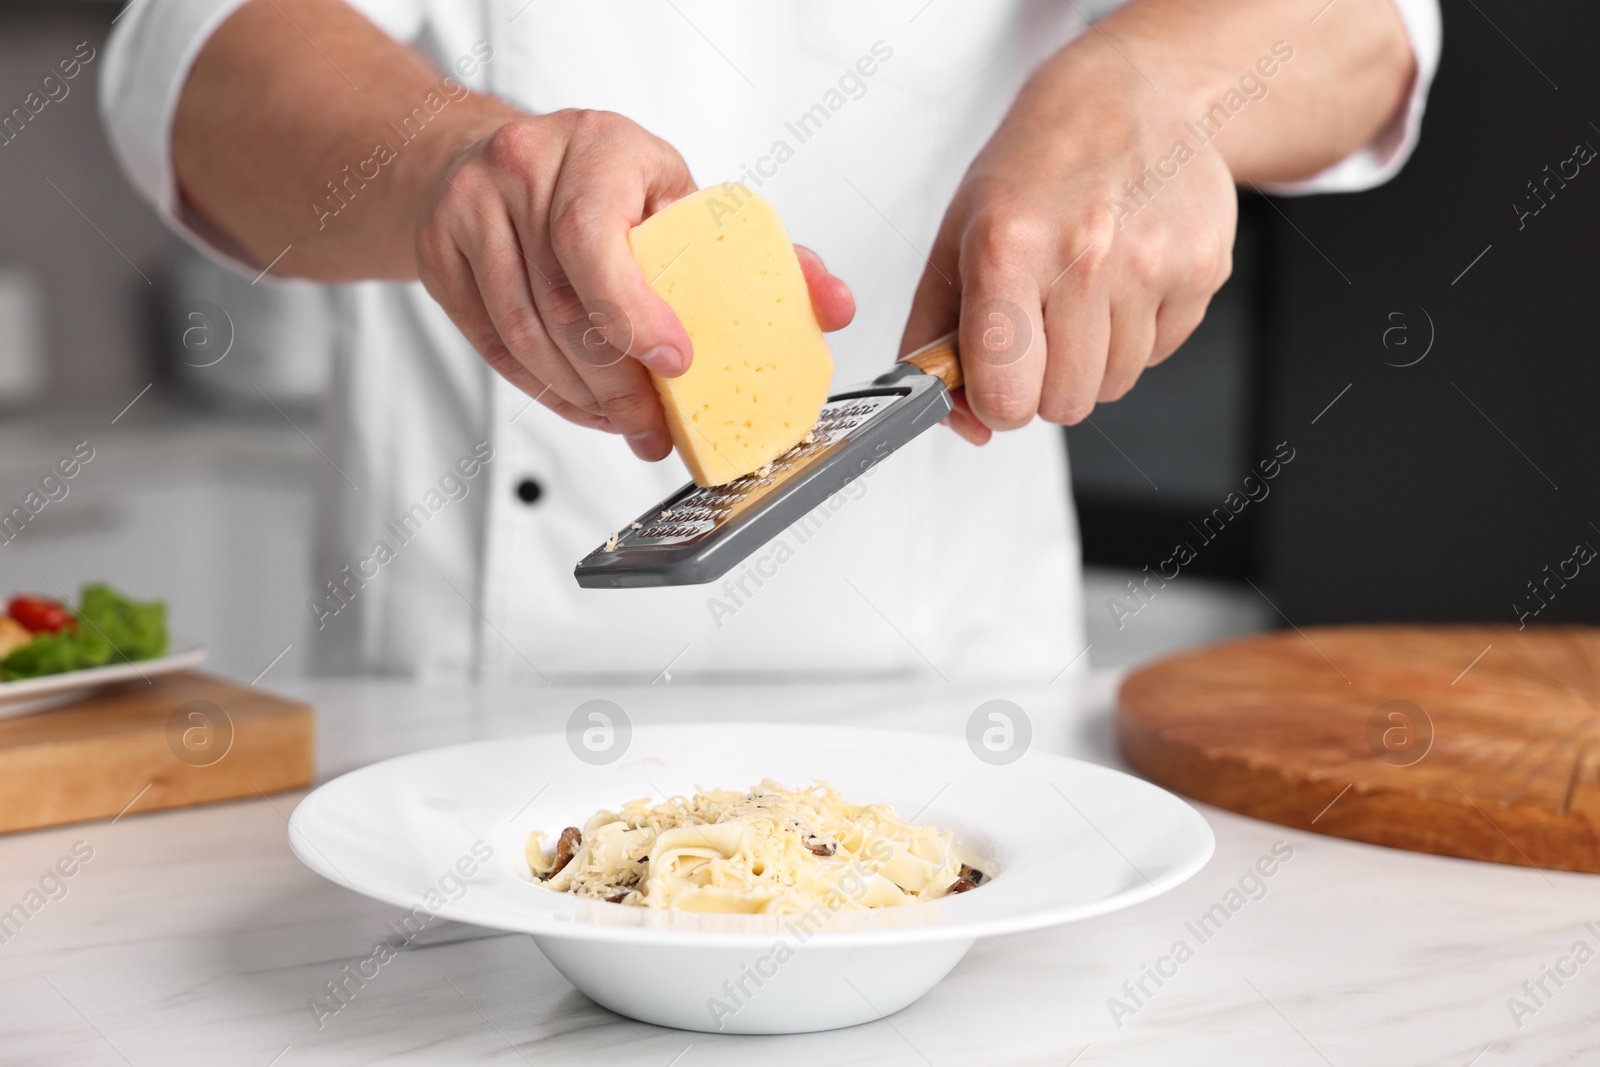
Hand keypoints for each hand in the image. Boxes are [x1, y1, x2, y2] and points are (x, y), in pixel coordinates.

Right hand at [414, 109, 854, 459]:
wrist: (490, 153)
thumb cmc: (604, 178)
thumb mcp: (684, 196)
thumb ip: (765, 253)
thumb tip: (835, 306)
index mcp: (598, 148)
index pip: (595, 241)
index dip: (633, 314)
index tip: (677, 362)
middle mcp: (524, 171)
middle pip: (562, 307)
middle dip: (617, 386)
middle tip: (655, 430)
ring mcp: (471, 213)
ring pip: (525, 338)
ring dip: (583, 399)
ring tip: (626, 427)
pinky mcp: (439, 256)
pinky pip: (495, 348)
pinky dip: (546, 391)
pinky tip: (584, 407)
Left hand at [900, 49, 1236, 443]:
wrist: (1128, 97)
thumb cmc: (1035, 170)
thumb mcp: (955, 241)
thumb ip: (935, 342)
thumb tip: (962, 422)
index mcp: (1008, 247)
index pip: (1006, 396)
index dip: (996, 401)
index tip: (996, 376)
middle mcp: (1085, 254)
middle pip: (1064, 405)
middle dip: (1044, 382)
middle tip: (1038, 326)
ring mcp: (1153, 263)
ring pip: (1113, 386)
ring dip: (1091, 358)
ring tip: (1081, 293)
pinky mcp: (1202, 269)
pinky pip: (1159, 356)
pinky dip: (1135, 334)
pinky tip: (1122, 280)